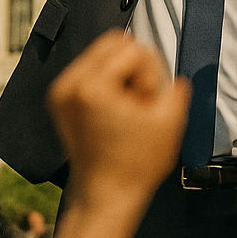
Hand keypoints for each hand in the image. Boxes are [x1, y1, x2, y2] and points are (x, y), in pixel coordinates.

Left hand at [49, 31, 189, 214]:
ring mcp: (60, 92)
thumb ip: (176, 85)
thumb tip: (170, 78)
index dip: (150, 75)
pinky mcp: (59, 99)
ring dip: (123, 73)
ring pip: (103, 52)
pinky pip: (91, 67)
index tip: (145, 105)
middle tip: (136, 100)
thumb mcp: (171, 120)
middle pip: (115, 42)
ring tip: (125, 106)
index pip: (135, 50)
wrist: (105, 195)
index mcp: (92, 87)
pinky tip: (113, 108)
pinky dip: (108, 80)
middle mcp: (69, 84)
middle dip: (135, 67)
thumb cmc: (134, 165)